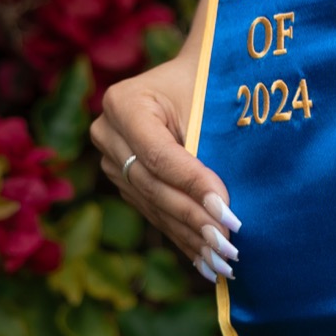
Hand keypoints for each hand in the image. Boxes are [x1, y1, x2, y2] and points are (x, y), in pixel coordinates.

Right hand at [90, 54, 239, 283]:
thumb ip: (209, 147)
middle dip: (194, 217)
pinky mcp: (123, 181)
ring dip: (189, 235)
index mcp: (122, 103)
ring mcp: (111, 160)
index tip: (227, 210)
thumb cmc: (207, 82)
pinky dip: (182, 234)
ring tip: (222, 260)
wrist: (193, 74)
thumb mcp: (206, 104)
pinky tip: (205, 259)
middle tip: (227, 245)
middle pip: (153, 185)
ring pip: (153, 204)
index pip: (160, 155)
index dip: (193, 184)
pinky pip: (153, 211)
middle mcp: (107, 133)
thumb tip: (226, 207)